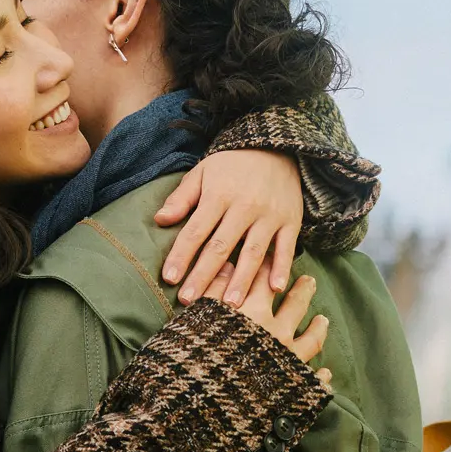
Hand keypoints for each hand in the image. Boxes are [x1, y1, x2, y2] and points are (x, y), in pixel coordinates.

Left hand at [157, 150, 302, 305]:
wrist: (276, 146)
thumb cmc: (232, 164)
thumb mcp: (203, 172)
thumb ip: (182, 198)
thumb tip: (160, 220)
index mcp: (219, 195)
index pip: (195, 231)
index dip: (181, 255)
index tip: (169, 278)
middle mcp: (244, 207)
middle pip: (221, 246)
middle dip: (204, 275)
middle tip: (191, 302)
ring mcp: (269, 215)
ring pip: (253, 252)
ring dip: (242, 280)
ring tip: (230, 304)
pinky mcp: (291, 220)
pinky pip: (286, 247)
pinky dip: (282, 268)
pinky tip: (274, 289)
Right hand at [202, 263, 330, 384]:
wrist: (204, 405)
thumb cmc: (195, 360)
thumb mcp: (198, 319)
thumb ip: (213, 292)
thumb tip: (227, 266)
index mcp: (252, 312)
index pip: (262, 280)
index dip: (266, 265)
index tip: (272, 256)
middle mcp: (275, 331)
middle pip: (294, 304)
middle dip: (302, 290)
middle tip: (310, 280)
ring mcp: (287, 359)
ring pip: (311, 338)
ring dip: (318, 328)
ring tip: (323, 320)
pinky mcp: (293, 386)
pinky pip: (312, 379)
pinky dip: (320, 376)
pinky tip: (325, 373)